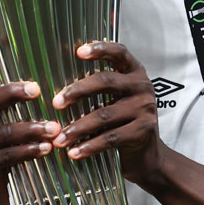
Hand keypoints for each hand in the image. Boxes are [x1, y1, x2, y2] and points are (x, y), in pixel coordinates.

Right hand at [0, 42, 59, 204]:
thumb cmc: (0, 152)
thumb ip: (2, 106)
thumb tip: (33, 77)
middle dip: (15, 93)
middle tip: (38, 89)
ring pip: (5, 132)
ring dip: (34, 129)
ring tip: (56, 128)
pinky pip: (9, 155)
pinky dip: (31, 150)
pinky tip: (48, 148)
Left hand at [50, 41, 163, 183]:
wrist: (147, 154)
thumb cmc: (124, 122)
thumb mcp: (117, 99)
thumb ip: (99, 88)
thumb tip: (58, 87)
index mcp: (135, 72)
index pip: (120, 53)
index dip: (100, 49)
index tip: (78, 52)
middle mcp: (142, 87)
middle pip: (106, 81)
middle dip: (77, 91)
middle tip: (56, 103)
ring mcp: (145, 108)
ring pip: (104, 114)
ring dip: (78, 127)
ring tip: (59, 138)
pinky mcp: (143, 131)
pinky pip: (110, 137)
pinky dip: (89, 146)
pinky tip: (74, 153)